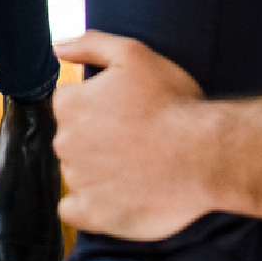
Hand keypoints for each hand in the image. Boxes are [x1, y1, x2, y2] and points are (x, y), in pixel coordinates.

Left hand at [54, 32, 217, 239]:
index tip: (124, 113)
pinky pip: (72, 212)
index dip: (97, 106)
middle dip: (94, 139)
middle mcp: (65, 142)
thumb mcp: (132, 55)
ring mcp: (79, 181)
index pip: (69, 104)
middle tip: (133, 142)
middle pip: (71, 139)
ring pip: (75, 173)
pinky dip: (87, 207)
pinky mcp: (94, 215)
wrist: (206, 155)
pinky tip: (113, 199)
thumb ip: (88, 45)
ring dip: (96, 172)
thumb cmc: (172, 103)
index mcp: (70, 104)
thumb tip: (55, 48)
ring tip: (136, 169)